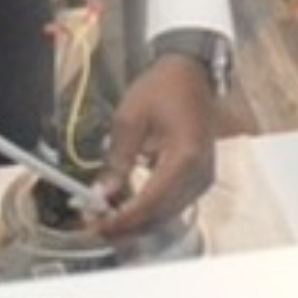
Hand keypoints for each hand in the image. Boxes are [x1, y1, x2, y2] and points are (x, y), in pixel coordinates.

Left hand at [92, 54, 216, 237]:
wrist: (190, 73)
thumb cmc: (162, 88)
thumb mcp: (130, 117)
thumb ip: (117, 159)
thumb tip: (101, 193)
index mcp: (185, 156)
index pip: (150, 202)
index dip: (122, 219)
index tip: (95, 224)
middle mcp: (199, 174)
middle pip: (160, 215)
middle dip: (126, 225)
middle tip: (94, 224)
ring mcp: (203, 178)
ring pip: (167, 214)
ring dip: (136, 220)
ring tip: (105, 215)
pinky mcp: (200, 178)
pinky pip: (173, 203)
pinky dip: (149, 208)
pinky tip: (125, 204)